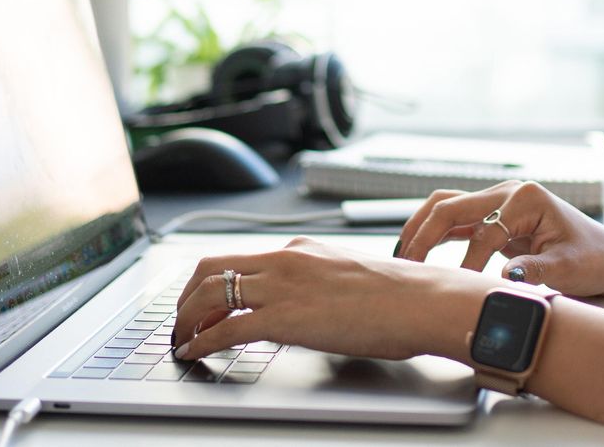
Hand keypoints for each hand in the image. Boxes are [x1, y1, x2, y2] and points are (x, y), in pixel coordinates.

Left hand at [172, 237, 471, 361]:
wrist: (422, 301)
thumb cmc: (399, 296)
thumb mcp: (344, 277)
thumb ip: (314, 284)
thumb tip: (301, 304)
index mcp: (297, 251)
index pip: (235, 258)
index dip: (208, 280)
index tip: (199, 299)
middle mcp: (282, 261)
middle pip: (210, 269)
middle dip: (187, 297)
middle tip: (181, 319)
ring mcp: (280, 287)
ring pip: (210, 295)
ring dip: (187, 319)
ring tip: (181, 339)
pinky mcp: (284, 318)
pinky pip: (227, 329)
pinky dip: (202, 341)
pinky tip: (194, 352)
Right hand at [396, 180, 603, 298]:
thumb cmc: (592, 260)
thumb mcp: (570, 268)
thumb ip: (538, 270)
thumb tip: (504, 276)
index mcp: (526, 198)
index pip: (484, 231)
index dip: (469, 262)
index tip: (459, 289)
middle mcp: (506, 192)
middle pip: (450, 206)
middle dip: (424, 236)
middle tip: (407, 264)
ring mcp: (495, 200)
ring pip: (443, 206)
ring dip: (419, 228)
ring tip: (402, 255)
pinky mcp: (489, 214)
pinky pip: (451, 218)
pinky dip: (430, 233)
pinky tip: (415, 251)